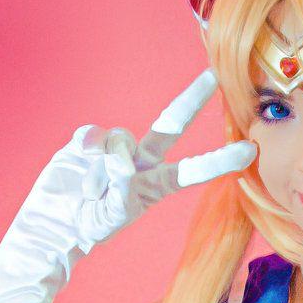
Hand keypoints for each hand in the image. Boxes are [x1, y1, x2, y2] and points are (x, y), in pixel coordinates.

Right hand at [25, 68, 257, 256]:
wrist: (54, 223)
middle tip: (214, 76)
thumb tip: (121, 159)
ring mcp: (114, 148)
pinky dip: (87, 151)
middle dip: (192, 99)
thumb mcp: (110, 217)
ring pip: (120, 140)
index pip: (192, 170)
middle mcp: (140, 160)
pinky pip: (93, 136)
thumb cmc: (88, 226)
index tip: (248, 151)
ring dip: (103, 171)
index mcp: (155, 185)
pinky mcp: (88, 141)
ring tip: (91, 194)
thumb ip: (120, 188)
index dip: (219, 161)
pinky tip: (80, 168)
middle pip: (170, 124)